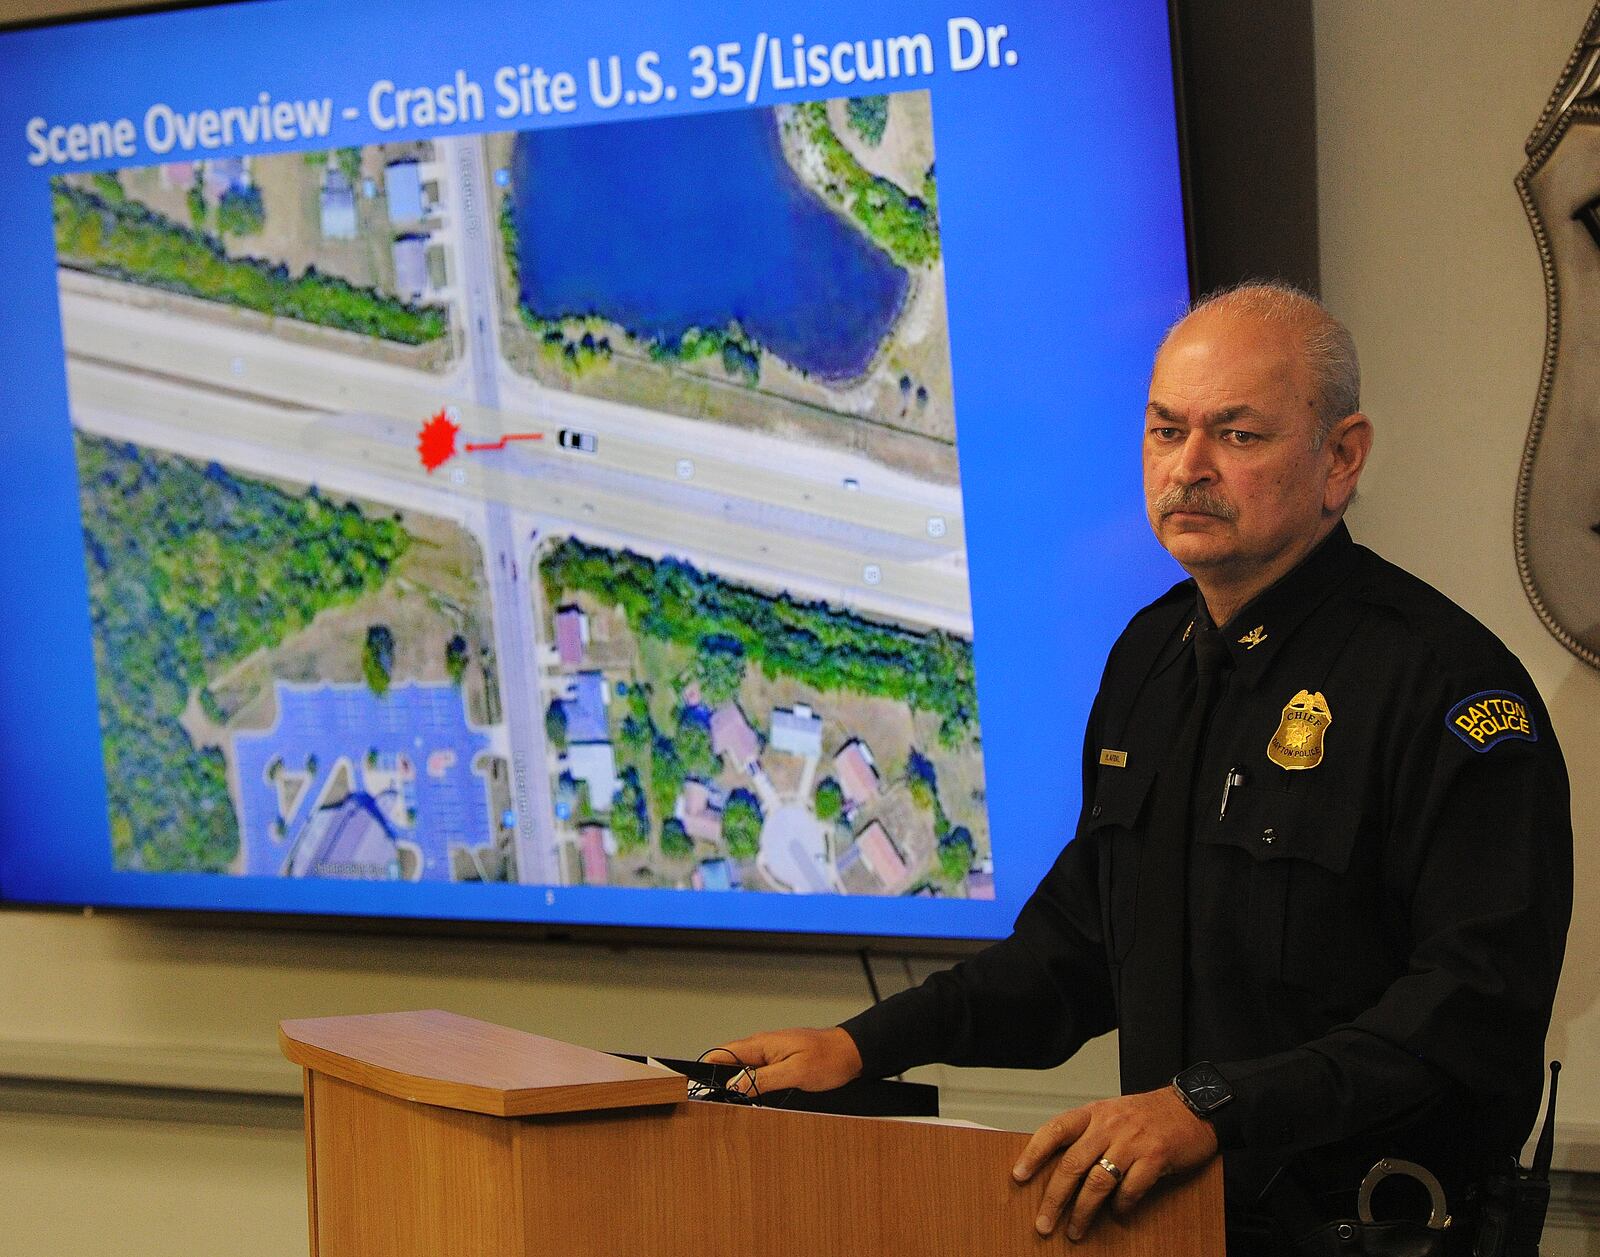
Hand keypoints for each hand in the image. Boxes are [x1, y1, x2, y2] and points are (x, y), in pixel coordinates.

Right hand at [708, 1026, 863, 1095]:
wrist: (852, 1053)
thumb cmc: (828, 1059)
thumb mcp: (795, 1072)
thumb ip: (763, 1078)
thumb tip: (734, 1085)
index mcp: (762, 1044)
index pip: (722, 1054)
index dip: (707, 1069)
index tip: (698, 1087)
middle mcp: (763, 1047)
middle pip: (729, 1063)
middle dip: (719, 1081)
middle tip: (714, 1103)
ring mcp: (771, 1054)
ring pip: (743, 1070)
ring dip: (737, 1085)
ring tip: (732, 1104)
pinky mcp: (780, 1062)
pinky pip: (758, 1073)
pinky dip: (752, 1085)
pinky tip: (754, 1099)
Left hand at [1012, 1086, 1218, 1241]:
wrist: (1191, 1107)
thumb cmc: (1148, 1114)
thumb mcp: (1112, 1114)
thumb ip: (1088, 1135)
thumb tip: (1061, 1169)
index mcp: (1094, 1113)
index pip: (1054, 1130)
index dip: (1033, 1153)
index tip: (1018, 1175)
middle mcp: (1109, 1125)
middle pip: (1072, 1164)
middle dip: (1054, 1198)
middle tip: (1043, 1222)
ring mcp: (1132, 1141)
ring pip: (1097, 1182)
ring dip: (1082, 1211)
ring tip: (1074, 1230)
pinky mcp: (1155, 1157)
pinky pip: (1131, 1189)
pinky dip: (1121, 1206)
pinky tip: (1118, 1214)